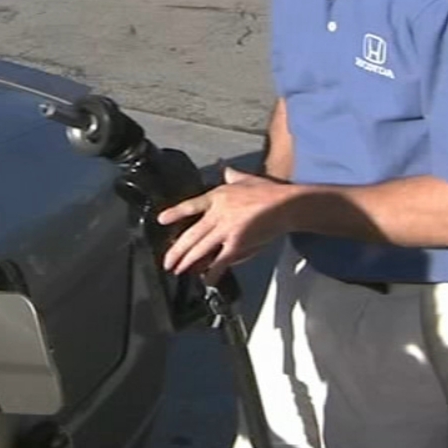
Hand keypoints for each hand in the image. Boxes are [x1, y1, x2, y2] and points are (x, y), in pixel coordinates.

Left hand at [157, 167, 296, 284]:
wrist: (286, 205)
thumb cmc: (269, 191)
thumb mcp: (246, 178)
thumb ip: (232, 175)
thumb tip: (224, 168)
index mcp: (218, 197)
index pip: (190, 205)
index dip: (174, 213)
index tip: (161, 220)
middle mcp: (218, 214)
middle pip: (191, 234)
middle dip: (176, 250)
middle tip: (167, 261)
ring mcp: (226, 230)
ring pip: (200, 249)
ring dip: (186, 262)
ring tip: (177, 270)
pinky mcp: (237, 245)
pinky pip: (220, 261)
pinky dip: (212, 272)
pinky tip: (206, 279)